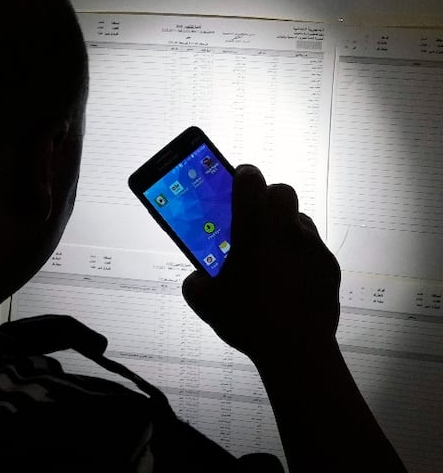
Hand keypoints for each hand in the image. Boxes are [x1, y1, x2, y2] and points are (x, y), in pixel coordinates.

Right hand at [182, 165, 340, 364]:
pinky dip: (300, 255)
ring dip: (284, 227)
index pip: (251, 181)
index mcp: (254, 230)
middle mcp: (286, 231)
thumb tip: (199, 278)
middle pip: (282, 192)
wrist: (296, 350)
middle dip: (267, 198)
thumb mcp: (205, 302)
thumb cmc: (248, 321)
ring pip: (299, 220)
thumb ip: (196, 281)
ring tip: (270, 252)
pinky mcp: (329, 266)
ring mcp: (312, 247)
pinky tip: (288, 279)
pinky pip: (313, 248)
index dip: (242, 175)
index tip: (237, 179)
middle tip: (254, 218)